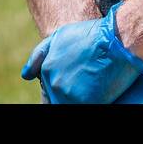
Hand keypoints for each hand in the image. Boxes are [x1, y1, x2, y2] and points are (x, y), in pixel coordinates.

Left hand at [21, 2, 142, 102]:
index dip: (55, 96)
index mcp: (47, 70)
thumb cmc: (91, 35)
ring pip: (67, 104)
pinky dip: (90, 102)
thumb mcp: (60, 37)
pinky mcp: (87, 102)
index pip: (47, 94)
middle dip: (66, 98)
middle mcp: (54, 83)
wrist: (116, 39)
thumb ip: (40, 55)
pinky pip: (84, 107)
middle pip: (55, 100)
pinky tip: (98, 97)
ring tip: (90, 92)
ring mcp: (69, 94)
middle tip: (80, 92)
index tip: (67, 93)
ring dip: (77, 100)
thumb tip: (25, 76)